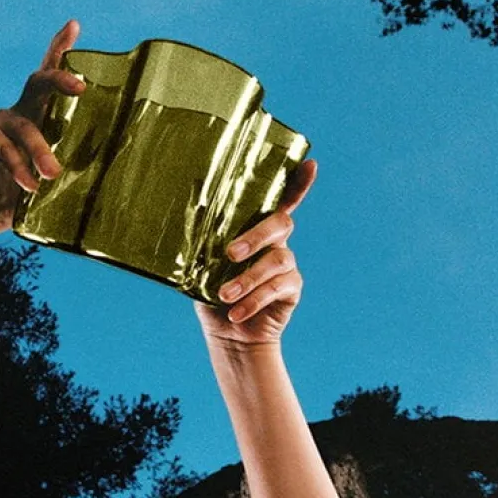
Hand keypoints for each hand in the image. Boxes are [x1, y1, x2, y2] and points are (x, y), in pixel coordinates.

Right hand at [0, 19, 85, 229]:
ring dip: (40, 148)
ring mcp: (1, 122)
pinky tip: (29, 185)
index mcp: (41, 113)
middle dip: (59, 78)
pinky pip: (4, 149)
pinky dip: (18, 167)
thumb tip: (121, 171)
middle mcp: (22, 110)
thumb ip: (77, 167)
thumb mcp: (59, 178)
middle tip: (80, 87)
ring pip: (24, 125)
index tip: (74, 25)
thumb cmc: (31, 193)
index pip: (50, 73)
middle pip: (38, 83)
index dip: (59, 47)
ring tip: (52, 174)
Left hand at [194, 160, 317, 347]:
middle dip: (256, 236)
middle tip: (230, 254)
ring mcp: (286, 264)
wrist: (227, 333)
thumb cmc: (213, 293)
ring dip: (248, 278)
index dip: (297, 183)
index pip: (280, 201)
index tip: (310, 164)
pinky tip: (236, 313)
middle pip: (280, 223)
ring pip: (277, 260)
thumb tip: (187, 210)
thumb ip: (200, 241)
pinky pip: (277, 288)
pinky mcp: (291, 289)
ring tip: (224, 295)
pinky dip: (253, 300)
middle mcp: (276, 242)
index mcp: (256, 229)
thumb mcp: (199, 266)